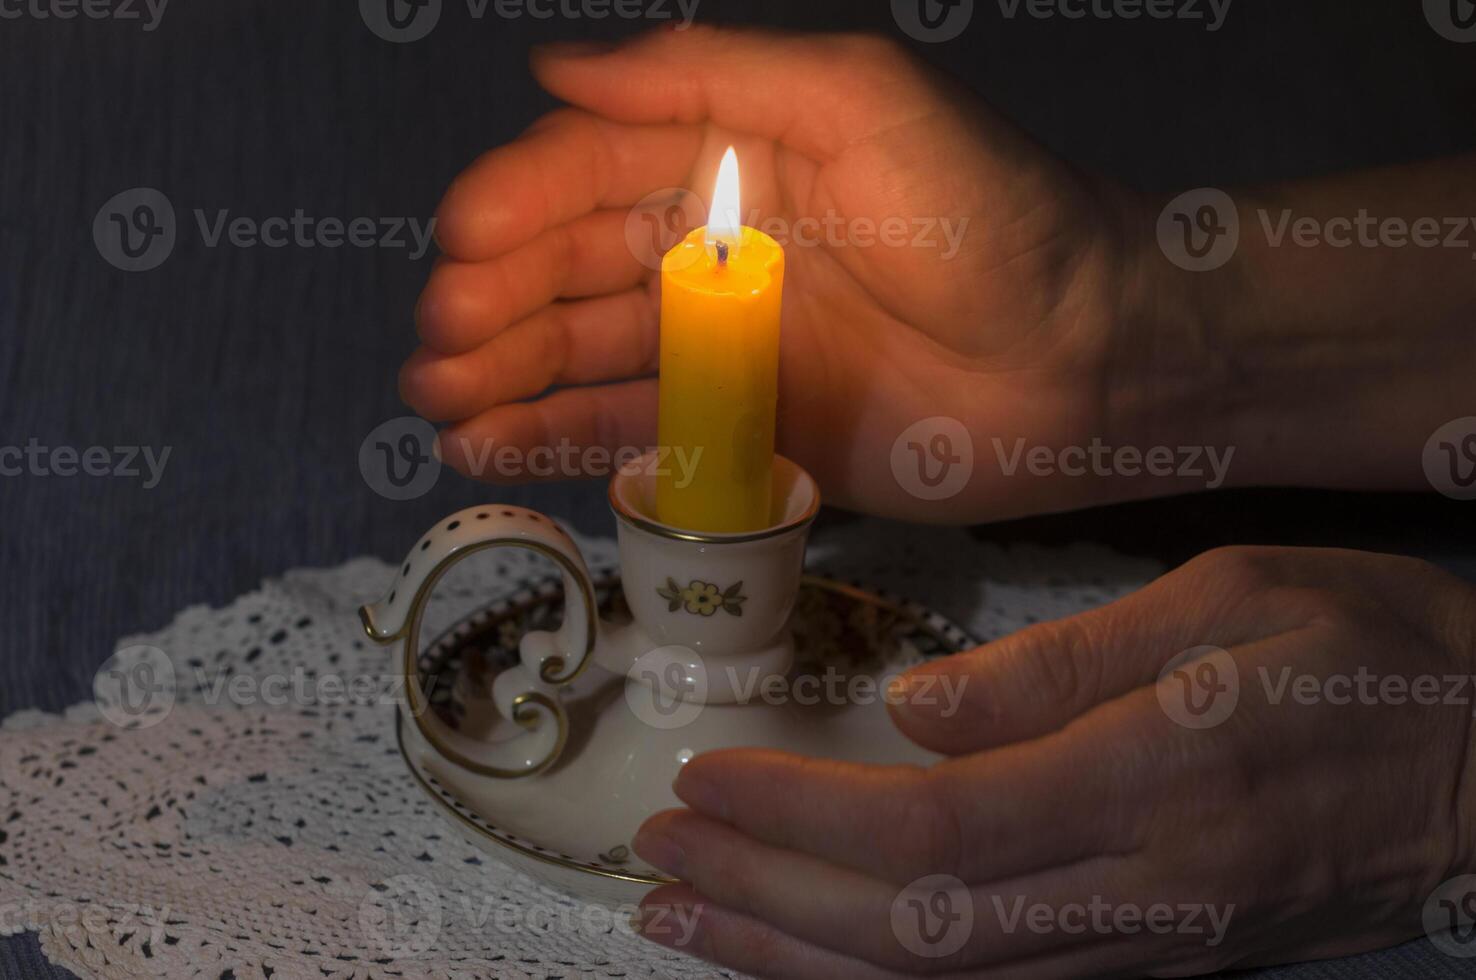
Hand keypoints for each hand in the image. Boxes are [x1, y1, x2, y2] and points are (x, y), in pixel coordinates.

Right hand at [401, 26, 1172, 521]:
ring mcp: (724, 348)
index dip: (517, 206)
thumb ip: (714, 76)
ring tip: (438, 403)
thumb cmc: (991, 215)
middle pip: (570, 270)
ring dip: (504, 376)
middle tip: (438, 345)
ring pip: (585, 356)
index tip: (461, 250)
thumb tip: (555, 66)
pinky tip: (490, 449)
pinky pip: (633, 435)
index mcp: (731, 160)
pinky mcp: (744, 433)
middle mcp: (712, 251)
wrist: (1093, 363)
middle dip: (493, 302)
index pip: (590, 172)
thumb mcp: (863, 100)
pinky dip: (560, 442)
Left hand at [628, 546, 1475, 977]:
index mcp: (1154, 784)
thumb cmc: (1367, 652)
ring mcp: (1146, 950)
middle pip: (911, 932)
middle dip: (766, 903)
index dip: (801, 817)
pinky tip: (806, 960)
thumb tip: (914, 710)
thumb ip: (1064, 665)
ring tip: (687, 922)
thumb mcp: (1227, 601)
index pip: (931, 828)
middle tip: (656, 864)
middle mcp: (1139, 895)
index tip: (706, 781)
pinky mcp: (1156, 967)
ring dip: (796, 963)